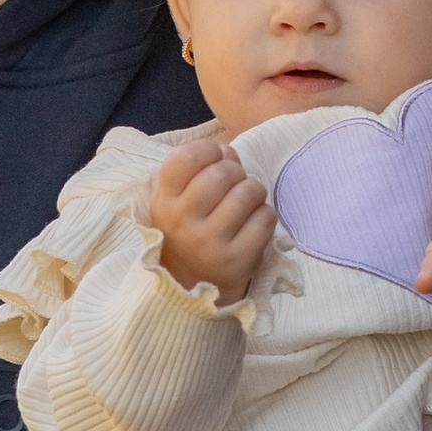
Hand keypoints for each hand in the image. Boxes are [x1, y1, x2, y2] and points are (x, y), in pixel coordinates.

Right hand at [149, 131, 274, 304]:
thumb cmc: (191, 225)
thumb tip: (229, 153)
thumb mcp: (179, 196)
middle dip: (235, 171)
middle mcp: (183, 222)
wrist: (192, 280)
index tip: (213, 159)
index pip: (185, 158)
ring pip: (248, 192)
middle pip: (222, 173)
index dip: (207, 150)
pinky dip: (265, 214)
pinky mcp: (237, 259)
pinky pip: (265, 218)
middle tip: (234, 183)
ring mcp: (210, 243)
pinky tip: (254, 222)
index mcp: (166, 200)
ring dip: (254, 190)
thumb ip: (201, 166)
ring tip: (247, 201)